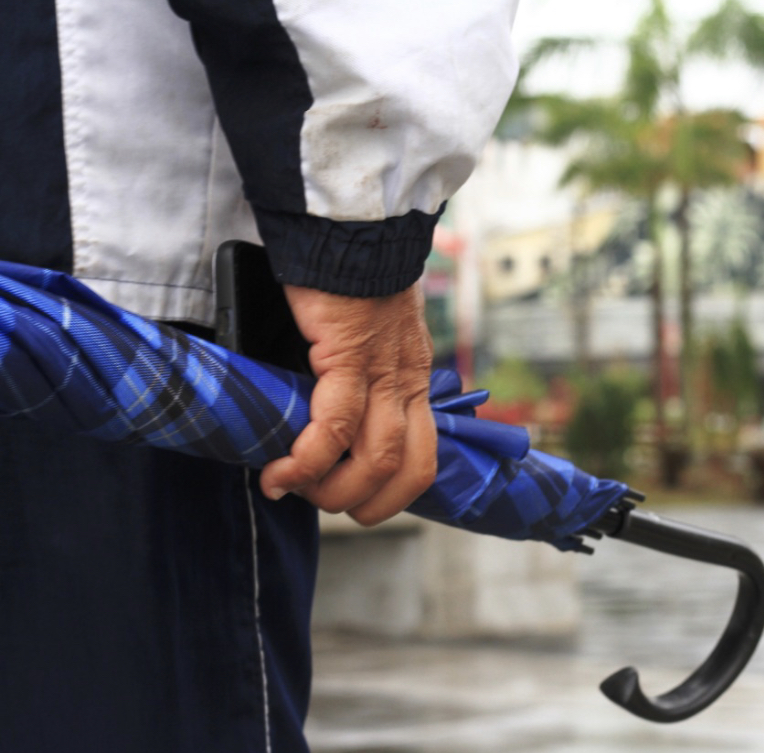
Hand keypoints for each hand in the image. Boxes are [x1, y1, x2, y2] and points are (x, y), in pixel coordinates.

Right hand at [259, 283, 436, 525]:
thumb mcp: (367, 334)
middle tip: (318, 500)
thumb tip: (322, 413)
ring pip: (376, 459)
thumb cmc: (346, 277)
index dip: (394, 495)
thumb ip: (357, 375)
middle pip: (407, 470)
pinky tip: (280, 470)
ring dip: (331, 490)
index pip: (425, 459)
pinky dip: (307, 459)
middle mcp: (409, 380)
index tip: (354, 500)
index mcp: (414, 379)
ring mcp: (385, 370)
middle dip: (364, 504)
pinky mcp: (351, 355)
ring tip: (290, 488)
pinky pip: (335, 425)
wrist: (345, 227)